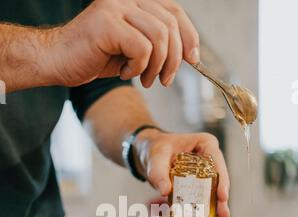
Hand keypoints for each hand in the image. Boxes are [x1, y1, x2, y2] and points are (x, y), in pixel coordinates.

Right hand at [49, 0, 199, 87]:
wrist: (57, 61)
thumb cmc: (93, 57)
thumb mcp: (131, 51)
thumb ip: (156, 46)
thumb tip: (187, 55)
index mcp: (135, 2)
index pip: (174, 11)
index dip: (189, 36)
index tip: (193, 60)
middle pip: (170, 25)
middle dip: (174, 60)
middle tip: (164, 80)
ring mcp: (116, 8)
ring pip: (159, 37)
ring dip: (156, 66)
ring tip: (143, 79)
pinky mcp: (107, 23)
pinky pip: (142, 48)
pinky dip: (138, 67)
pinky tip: (124, 72)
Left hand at [134, 130, 229, 216]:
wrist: (150, 155)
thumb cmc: (155, 150)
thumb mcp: (155, 158)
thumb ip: (159, 173)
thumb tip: (165, 191)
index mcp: (204, 144)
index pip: (216, 160)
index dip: (222, 179)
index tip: (222, 196)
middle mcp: (209, 159)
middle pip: (220, 180)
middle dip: (221, 200)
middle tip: (223, 214)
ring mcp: (206, 174)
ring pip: (214, 192)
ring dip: (216, 210)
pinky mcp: (199, 186)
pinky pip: (204, 199)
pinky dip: (203, 212)